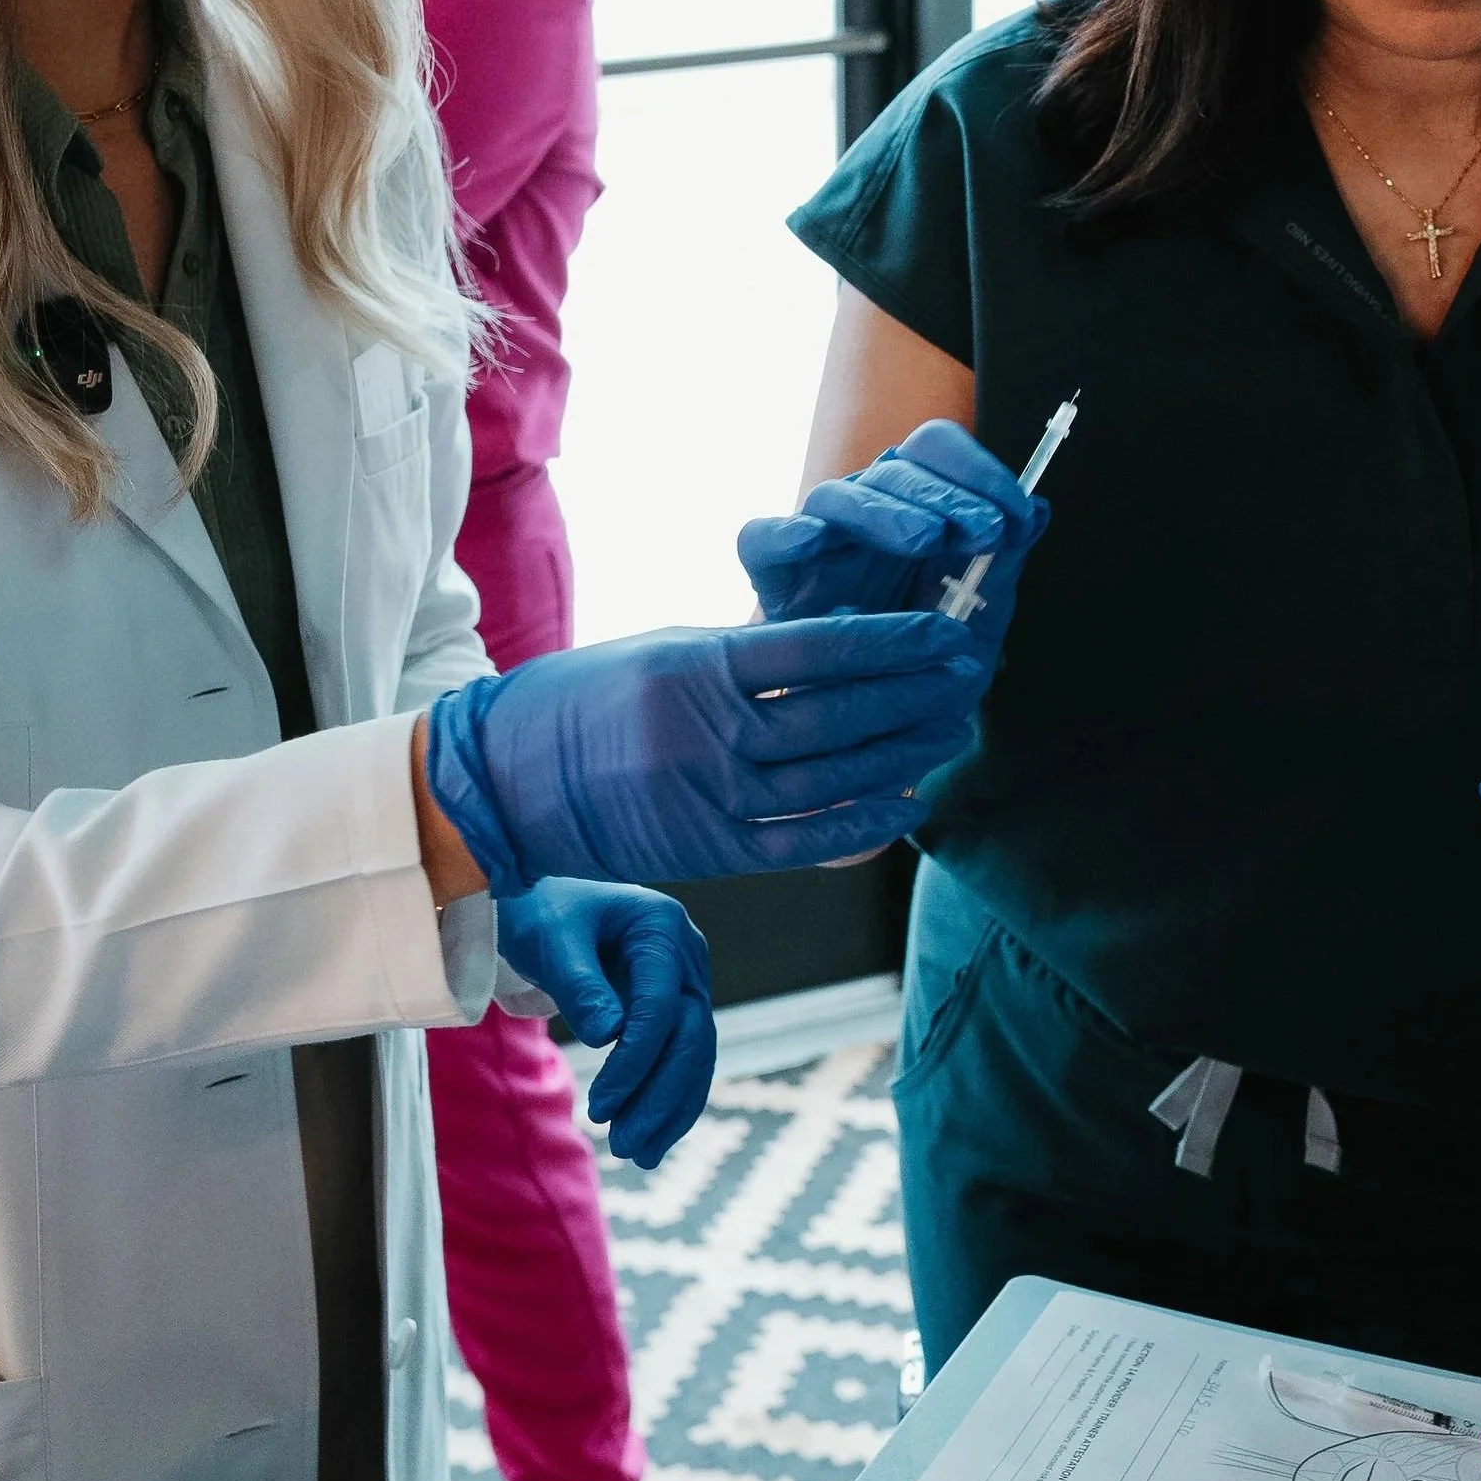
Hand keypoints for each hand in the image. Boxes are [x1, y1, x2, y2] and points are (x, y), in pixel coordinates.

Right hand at [423, 614, 985, 892]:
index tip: (941, 629)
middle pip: (839, 712)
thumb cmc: (588, 698)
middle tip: (969, 672)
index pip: (818, 648)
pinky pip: (806, 841)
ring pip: (833, 774)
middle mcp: (712, 735)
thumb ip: (746, 653)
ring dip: (904, 752)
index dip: (890, 640)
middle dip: (915, 692)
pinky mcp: (715, 851)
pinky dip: (863, 822)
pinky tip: (908, 800)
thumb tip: (834, 645)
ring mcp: (715, 798)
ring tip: (953, 726)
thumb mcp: (667, 647)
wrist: (511, 782)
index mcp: (699, 668)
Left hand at [493, 881, 714, 1167]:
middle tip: (621, 1143)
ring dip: (669, 1108)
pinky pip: (684, 1061)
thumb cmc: (542, 917)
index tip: (601, 1106)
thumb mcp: (552, 943)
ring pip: (695, 1055)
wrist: (544, 910)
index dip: (636, 1061)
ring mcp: (687, 982)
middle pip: (691, 1035)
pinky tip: (651, 1143)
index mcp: (661, 926)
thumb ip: (580, 985)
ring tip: (635, 1154)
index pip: (662, 1005)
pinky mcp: (677, 1009)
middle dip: (659, 1095)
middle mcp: (686, 954)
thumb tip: (609, 1035)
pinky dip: (671, 1102)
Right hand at [736, 421, 1049, 662]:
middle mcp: (866, 515)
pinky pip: (761, 538)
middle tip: (986, 530)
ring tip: (926, 539)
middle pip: (895, 469)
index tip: (1015, 515)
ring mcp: (817, 542)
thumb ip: (1003, 566)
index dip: (978, 471)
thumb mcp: (976, 623)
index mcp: (916, 509)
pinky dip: (785, 533)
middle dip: (948, 494)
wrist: (873, 740)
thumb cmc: (923, 673)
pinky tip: (812, 541)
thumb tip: (1037, 510)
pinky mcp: (774, 576)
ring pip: (838, 496)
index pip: (936, 452)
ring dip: (887, 510)